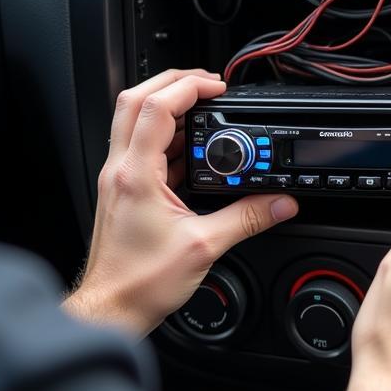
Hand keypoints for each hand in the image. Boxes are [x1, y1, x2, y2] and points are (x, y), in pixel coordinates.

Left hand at [64, 69, 298, 336]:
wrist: (111, 307)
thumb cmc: (139, 282)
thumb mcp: (204, 246)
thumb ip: (247, 218)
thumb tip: (279, 202)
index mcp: (136, 174)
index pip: (156, 108)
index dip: (189, 88)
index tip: (217, 88)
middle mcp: (121, 169)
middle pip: (136, 100)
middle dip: (173, 83)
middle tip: (207, 84)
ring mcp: (120, 178)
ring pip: (135, 120)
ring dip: (169, 108)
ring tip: (204, 112)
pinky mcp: (124, 190)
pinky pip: (142, 147)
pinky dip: (168, 137)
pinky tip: (194, 151)